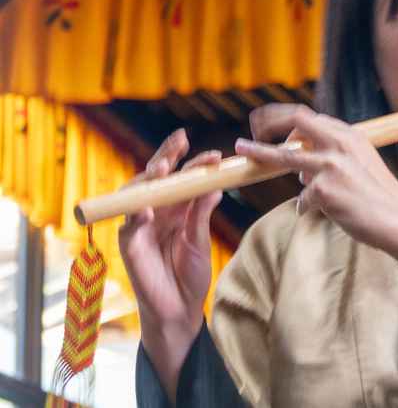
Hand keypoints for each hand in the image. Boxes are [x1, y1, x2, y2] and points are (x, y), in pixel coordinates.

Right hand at [117, 128, 221, 402]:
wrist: (180, 309)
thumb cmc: (191, 275)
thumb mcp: (201, 240)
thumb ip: (202, 214)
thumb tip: (215, 186)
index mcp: (176, 208)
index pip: (181, 177)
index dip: (193, 162)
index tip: (214, 155)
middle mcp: (156, 211)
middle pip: (156, 177)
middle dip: (166, 156)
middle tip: (180, 141)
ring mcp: (140, 226)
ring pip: (137, 193)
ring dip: (148, 179)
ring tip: (162, 168)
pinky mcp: (129, 245)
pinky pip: (129, 226)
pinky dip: (136, 215)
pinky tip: (147, 209)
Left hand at [236, 104, 397, 251]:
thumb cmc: (381, 198)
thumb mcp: (362, 166)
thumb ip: (334, 159)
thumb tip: (300, 169)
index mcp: (350, 136)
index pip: (309, 117)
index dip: (284, 119)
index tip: (268, 123)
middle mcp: (341, 144)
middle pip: (295, 122)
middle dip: (268, 120)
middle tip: (251, 126)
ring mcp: (332, 166)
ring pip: (284, 157)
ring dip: (259, 153)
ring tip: (241, 149)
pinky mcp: (325, 190)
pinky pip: (302, 198)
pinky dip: (306, 207)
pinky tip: (318, 212)